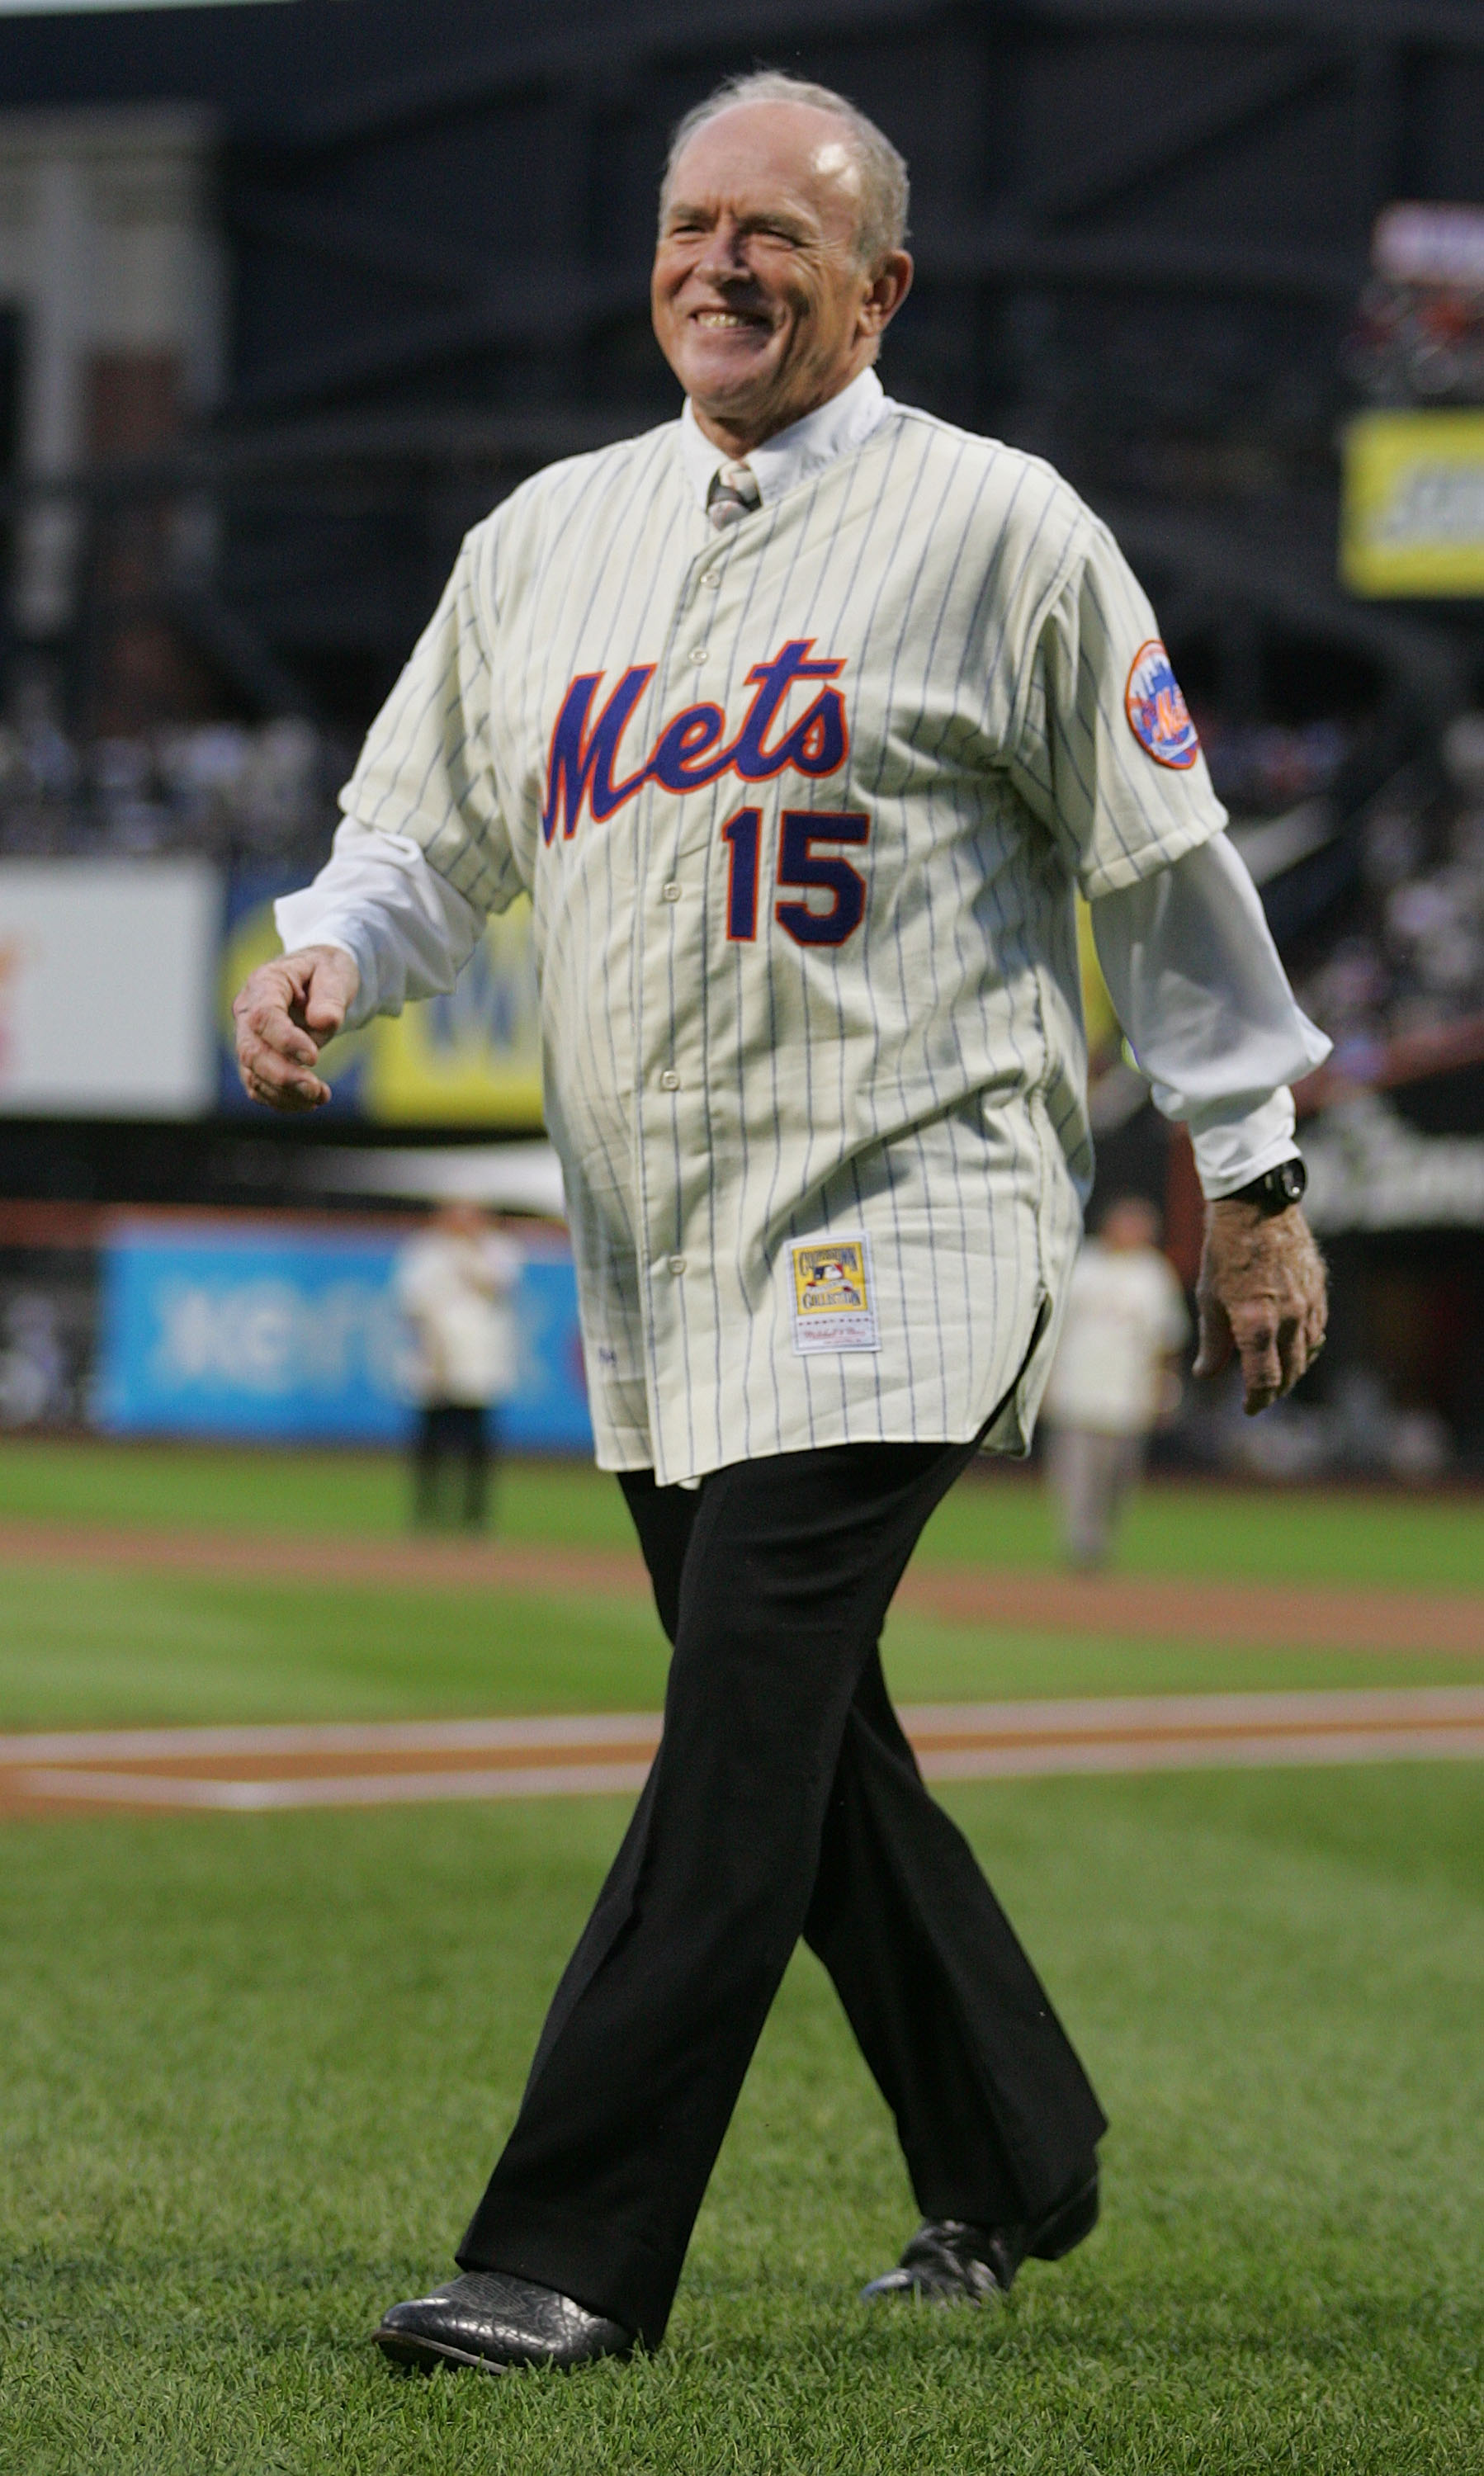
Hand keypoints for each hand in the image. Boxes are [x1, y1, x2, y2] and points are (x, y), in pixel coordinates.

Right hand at [232, 945, 358, 1112]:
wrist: (319, 979)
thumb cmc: (326, 972)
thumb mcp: (335, 972)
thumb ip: (330, 996)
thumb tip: (323, 1021)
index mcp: (265, 983)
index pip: (263, 1017)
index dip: (285, 1041)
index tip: (314, 1058)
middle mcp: (248, 1011)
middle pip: (250, 1051)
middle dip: (283, 1076)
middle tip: (317, 1090)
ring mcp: (248, 1037)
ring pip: (253, 1074)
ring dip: (286, 1094)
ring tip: (321, 1096)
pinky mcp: (256, 1059)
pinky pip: (259, 1086)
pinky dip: (282, 1100)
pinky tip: (309, 1102)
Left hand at [1193, 1199, 1326, 1415]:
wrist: (1257, 1207)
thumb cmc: (1225, 1251)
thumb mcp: (1208, 1297)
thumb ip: (1213, 1341)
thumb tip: (1206, 1375)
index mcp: (1257, 1325)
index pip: (1264, 1381)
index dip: (1257, 1400)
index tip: (1249, 1408)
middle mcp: (1288, 1319)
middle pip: (1290, 1373)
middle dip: (1275, 1390)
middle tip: (1261, 1396)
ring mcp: (1308, 1304)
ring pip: (1308, 1353)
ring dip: (1294, 1371)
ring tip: (1279, 1376)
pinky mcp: (1319, 1289)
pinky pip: (1318, 1330)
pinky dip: (1307, 1346)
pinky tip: (1296, 1347)